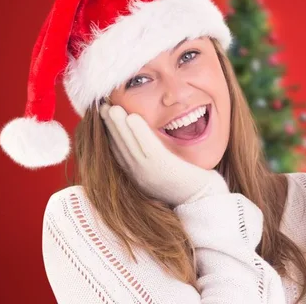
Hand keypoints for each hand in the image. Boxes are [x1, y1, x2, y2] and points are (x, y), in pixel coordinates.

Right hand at [99, 104, 228, 206]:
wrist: (203, 199)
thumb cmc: (188, 181)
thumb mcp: (164, 169)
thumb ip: (152, 157)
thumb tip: (143, 136)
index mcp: (138, 175)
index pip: (118, 152)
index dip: (109, 134)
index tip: (104, 117)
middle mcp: (140, 175)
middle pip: (120, 147)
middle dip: (109, 127)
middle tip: (102, 107)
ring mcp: (150, 173)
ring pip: (129, 146)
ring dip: (118, 126)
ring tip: (112, 108)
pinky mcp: (164, 169)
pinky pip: (148, 148)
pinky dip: (139, 132)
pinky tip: (133, 117)